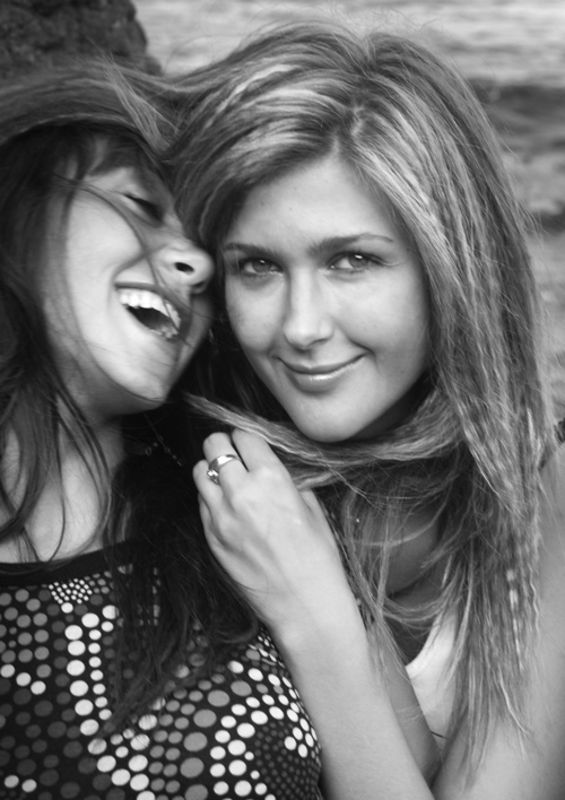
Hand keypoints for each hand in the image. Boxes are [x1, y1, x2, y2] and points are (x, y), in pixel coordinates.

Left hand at [193, 429, 359, 642]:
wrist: (304, 605)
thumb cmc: (318, 558)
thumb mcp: (313, 509)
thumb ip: (288, 480)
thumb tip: (271, 464)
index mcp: (272, 479)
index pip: (244, 436)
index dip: (247, 438)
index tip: (251, 445)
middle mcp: (241, 492)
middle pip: (214, 445)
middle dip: (224, 446)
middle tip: (234, 456)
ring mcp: (221, 516)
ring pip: (199, 471)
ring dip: (212, 470)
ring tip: (228, 481)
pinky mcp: (211, 538)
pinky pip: (201, 503)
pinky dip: (211, 498)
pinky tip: (228, 508)